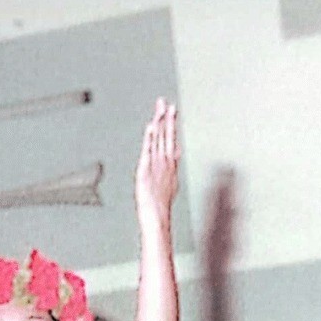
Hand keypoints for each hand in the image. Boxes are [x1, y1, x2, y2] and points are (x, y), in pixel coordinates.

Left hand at [135, 98, 179, 224]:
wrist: (156, 217)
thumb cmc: (160, 205)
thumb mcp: (167, 184)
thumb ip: (169, 170)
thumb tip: (173, 160)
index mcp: (169, 165)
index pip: (170, 140)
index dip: (171, 125)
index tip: (172, 111)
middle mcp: (165, 162)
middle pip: (167, 136)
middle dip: (167, 118)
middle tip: (167, 102)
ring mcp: (157, 165)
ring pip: (159, 140)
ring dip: (160, 122)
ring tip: (160, 107)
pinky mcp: (147, 170)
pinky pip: (148, 150)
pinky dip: (150, 138)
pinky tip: (151, 126)